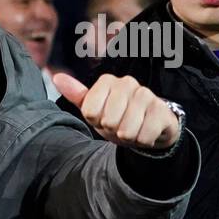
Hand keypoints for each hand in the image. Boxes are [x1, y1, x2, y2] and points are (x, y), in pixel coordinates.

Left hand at [53, 72, 180, 151]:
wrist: (148, 127)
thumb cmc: (117, 117)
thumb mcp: (94, 109)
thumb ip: (77, 95)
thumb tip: (56, 77)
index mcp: (107, 81)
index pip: (90, 111)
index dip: (95, 121)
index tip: (102, 118)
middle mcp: (127, 83)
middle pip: (108, 121)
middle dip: (112, 130)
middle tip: (119, 125)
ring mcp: (147, 95)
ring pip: (126, 130)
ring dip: (128, 136)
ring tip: (132, 128)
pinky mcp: (162, 110)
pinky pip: (144, 136)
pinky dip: (142, 140)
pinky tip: (145, 131)